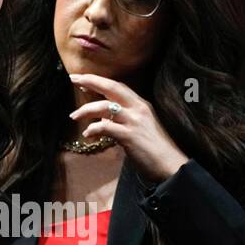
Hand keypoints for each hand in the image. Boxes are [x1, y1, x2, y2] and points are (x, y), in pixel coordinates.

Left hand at [69, 73, 189, 182]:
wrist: (170, 165)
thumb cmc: (155, 149)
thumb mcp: (141, 128)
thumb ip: (123, 120)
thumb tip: (103, 119)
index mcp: (142, 105)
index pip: (119, 87)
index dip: (100, 81)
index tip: (84, 79)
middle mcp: (138, 109)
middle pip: (111, 88)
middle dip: (91, 81)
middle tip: (73, 79)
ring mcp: (134, 122)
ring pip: (104, 107)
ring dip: (86, 110)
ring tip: (73, 116)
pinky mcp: (129, 136)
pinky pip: (105, 127)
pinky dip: (93, 129)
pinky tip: (87, 134)